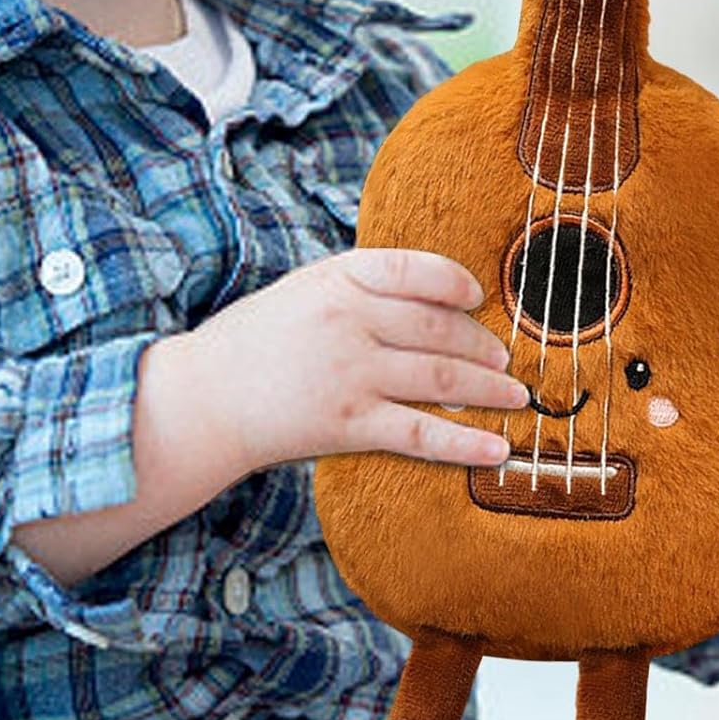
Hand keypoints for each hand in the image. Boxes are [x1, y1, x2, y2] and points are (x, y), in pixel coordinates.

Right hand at [173, 247, 527, 476]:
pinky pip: (421, 433)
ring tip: (515, 396)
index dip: (455, 281)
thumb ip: (360, 290)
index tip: (476, 295)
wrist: (202, 399)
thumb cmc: (254, 342)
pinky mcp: (349, 424)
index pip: (414, 269)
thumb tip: (431, 304)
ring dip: (489, 389)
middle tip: (504, 359)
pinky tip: (498, 450)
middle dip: (482, 345)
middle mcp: (349, 320)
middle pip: (440, 328)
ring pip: (442, 378)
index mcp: (337, 279)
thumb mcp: (302, 291)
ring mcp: (352, 373)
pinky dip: (466, 444)